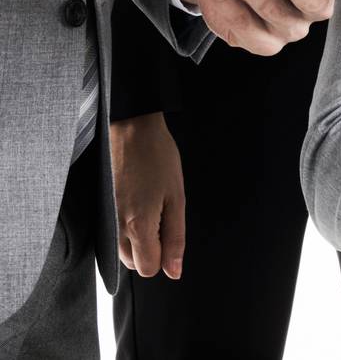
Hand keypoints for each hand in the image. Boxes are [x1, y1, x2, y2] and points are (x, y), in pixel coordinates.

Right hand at [111, 112, 184, 279]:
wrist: (131, 130)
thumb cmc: (158, 158)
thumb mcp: (178, 198)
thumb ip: (176, 238)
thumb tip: (174, 271)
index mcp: (137, 226)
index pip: (147, 268)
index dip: (164, 257)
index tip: (171, 233)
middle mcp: (115, 228)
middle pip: (134, 262)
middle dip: (152, 249)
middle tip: (164, 216)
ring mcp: (105, 220)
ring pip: (123, 250)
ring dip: (140, 239)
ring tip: (152, 206)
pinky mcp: (101, 211)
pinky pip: (115, 235)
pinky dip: (128, 229)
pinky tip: (139, 204)